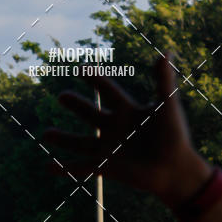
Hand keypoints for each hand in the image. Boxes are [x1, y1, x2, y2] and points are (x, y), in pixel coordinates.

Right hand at [45, 54, 211, 207]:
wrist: (175, 169)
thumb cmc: (175, 137)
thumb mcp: (167, 107)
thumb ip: (164, 81)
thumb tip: (165, 52)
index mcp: (128, 111)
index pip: (109, 92)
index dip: (96, 80)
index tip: (81, 68)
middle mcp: (115, 128)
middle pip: (90, 114)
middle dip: (76, 106)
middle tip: (62, 97)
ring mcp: (109, 148)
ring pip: (80, 143)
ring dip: (63, 139)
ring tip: (46, 133)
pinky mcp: (107, 167)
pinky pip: (81, 168)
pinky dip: (64, 169)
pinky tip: (48, 166)